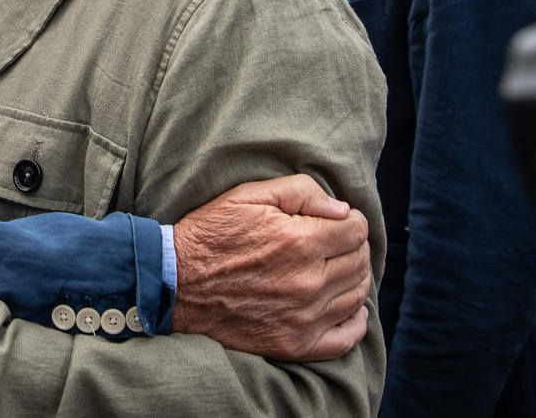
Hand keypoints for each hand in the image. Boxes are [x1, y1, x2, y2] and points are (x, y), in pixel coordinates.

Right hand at [172, 174, 372, 361]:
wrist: (175, 284)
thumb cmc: (211, 234)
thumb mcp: (248, 195)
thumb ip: (300, 191)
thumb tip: (342, 209)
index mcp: (300, 241)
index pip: (356, 229)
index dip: (350, 219)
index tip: (335, 220)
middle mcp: (308, 282)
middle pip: (360, 262)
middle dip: (352, 246)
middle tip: (334, 243)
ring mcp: (304, 318)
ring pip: (357, 295)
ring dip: (354, 278)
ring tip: (336, 268)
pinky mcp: (295, 344)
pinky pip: (346, 338)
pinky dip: (355, 321)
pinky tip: (346, 305)